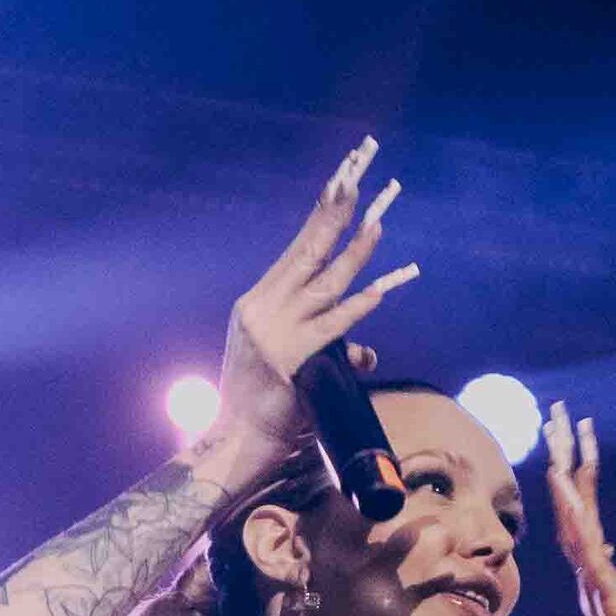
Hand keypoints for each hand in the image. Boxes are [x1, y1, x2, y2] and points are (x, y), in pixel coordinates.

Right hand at [219, 142, 417, 476]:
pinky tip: (378, 288)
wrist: (237, 441)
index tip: (342, 181)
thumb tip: (366, 350)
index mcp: (257, 301)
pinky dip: (357, 307)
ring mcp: (273, 331)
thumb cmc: (263, 405)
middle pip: (308, 250)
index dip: (321, 214)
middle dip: (334, 210)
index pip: (296, 248)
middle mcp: (262, 307)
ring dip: (355, 252)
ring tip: (378, 222)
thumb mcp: (290, 364)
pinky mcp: (288, 358)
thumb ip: (326, 346)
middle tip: (356, 174)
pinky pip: (332, 326)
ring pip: (324, 282)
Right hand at [541, 412, 615, 615]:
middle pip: (572, 512)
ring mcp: (595, 588)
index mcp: (601, 580)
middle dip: (564, 461)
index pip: (585, 522)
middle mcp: (590, 582)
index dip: (577, 484)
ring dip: (565, 477)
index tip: (575, 446)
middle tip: (556, 416)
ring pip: (573, 522)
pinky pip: (585, 547)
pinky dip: (574, 514)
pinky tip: (566, 482)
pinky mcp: (607, 594)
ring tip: (556, 437)